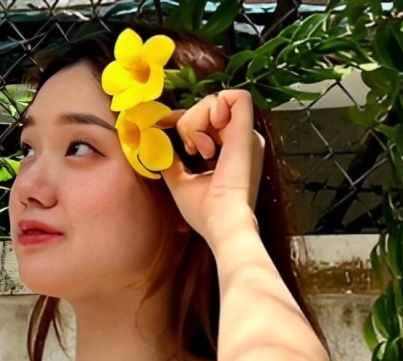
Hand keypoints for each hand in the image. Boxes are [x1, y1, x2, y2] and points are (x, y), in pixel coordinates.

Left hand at [158, 90, 264, 244]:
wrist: (221, 221)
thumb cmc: (205, 211)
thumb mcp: (180, 180)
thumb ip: (170, 159)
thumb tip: (155, 141)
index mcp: (229, 151)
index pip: (206, 121)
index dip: (186, 121)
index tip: (172, 135)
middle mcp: (240, 140)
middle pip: (210, 107)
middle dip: (191, 123)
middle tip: (193, 151)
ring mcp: (246, 134)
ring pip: (218, 100)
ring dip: (198, 120)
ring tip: (202, 150)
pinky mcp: (248, 130)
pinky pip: (235, 96)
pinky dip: (214, 108)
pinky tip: (209, 134)